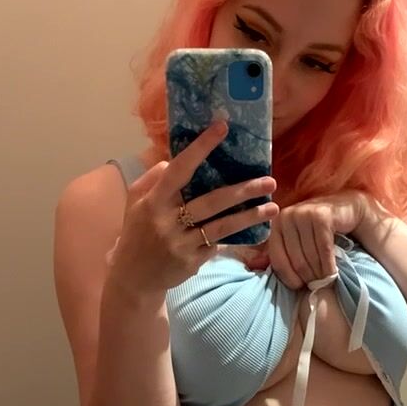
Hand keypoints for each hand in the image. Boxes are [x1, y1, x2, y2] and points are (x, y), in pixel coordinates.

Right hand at [108, 119, 278, 295]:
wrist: (134, 277)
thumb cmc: (137, 232)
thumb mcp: (135, 202)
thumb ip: (153, 178)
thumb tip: (175, 160)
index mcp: (153, 201)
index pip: (179, 169)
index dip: (200, 148)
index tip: (222, 128)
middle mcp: (168, 221)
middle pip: (212, 201)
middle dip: (243, 191)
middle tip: (270, 182)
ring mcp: (181, 244)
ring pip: (222, 226)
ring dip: (250, 216)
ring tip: (273, 208)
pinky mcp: (192, 262)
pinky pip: (218, 243)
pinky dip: (234, 234)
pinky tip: (253, 227)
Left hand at [243, 190, 367, 288]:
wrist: (346, 209)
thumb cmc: (318, 230)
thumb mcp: (294, 240)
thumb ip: (276, 253)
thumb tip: (253, 265)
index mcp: (276, 224)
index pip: (277, 260)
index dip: (289, 278)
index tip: (300, 287)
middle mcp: (286, 215)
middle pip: (295, 260)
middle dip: (308, 277)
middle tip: (318, 285)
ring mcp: (304, 213)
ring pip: (310, 256)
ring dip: (320, 273)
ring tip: (326, 280)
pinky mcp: (322, 215)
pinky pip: (324, 249)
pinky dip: (329, 265)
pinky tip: (334, 273)